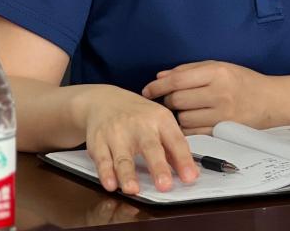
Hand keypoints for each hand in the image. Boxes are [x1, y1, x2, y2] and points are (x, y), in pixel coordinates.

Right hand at [76, 84, 198, 194]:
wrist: (105, 100)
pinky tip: (110, 184)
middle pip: (150, 147)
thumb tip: (191, 172)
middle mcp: (140, 125)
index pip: (175, 141)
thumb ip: (173, 147)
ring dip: (127, 174)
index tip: (190, 177)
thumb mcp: (160, 123)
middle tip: (165, 185)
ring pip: (123, 157)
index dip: (183, 160)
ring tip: (133, 189)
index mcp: (160, 120)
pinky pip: (102, 159)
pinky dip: (105, 173)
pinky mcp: (99, 141)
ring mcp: (118, 133)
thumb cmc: (138, 115)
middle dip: (158, 167)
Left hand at [141, 60, 276, 133]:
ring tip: (188, 109)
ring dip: (179, 115)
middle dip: (169, 100)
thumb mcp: (220, 66)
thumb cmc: (244, 81)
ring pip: (182, 118)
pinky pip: (192, 132)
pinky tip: (192, 121)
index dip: (157, 86)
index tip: (148, 90)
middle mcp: (219, 92)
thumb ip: (189, 70)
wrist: (270, 100)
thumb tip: (161, 76)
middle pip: (177, 100)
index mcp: (217, 72)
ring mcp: (221, 113)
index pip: (177, 79)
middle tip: (172, 100)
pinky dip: (187, 128)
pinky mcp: (222, 130)